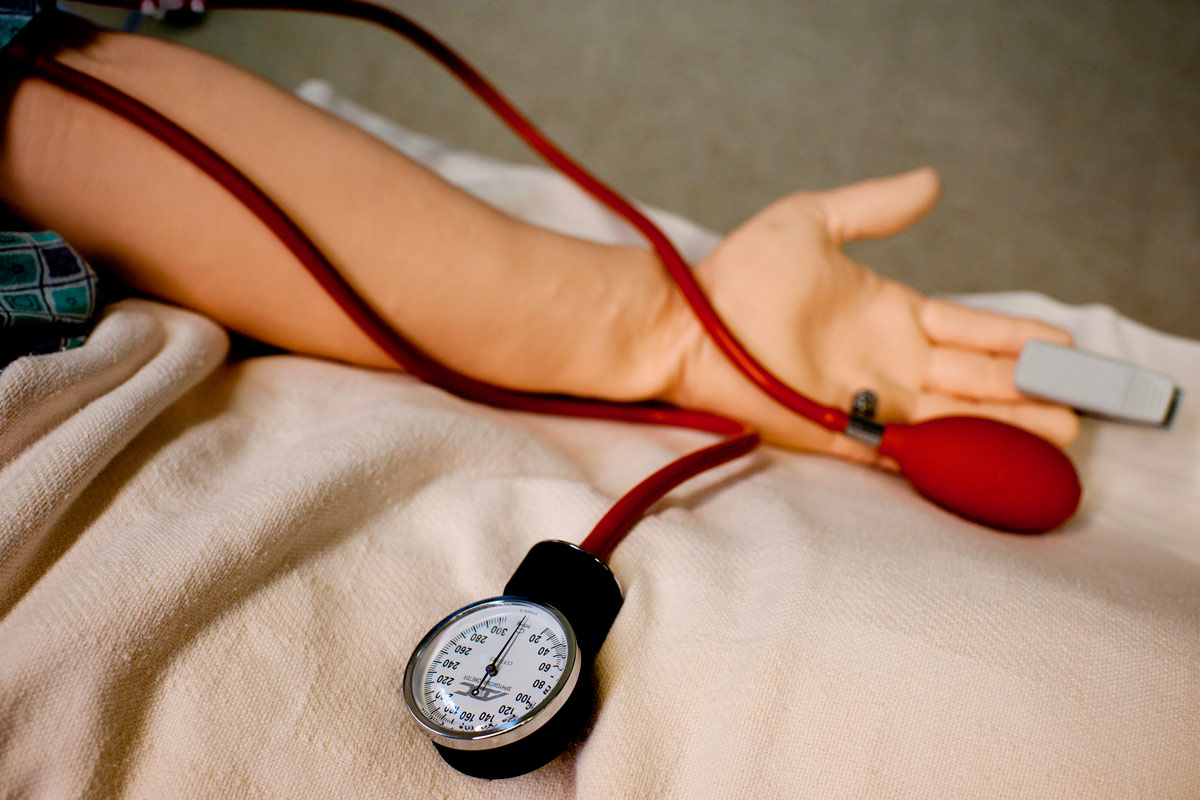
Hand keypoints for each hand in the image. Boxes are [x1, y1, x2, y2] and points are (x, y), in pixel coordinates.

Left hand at [661, 168, 1077, 463]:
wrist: (686, 322)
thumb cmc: (739, 274)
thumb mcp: (812, 222)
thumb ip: (873, 207)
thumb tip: (932, 184)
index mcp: (889, 315)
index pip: (968, 330)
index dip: (1016, 337)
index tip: (1063, 343)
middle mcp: (888, 363)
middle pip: (975, 379)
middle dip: (1028, 388)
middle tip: (1082, 398)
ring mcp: (868, 401)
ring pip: (956, 415)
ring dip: (1007, 422)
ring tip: (1061, 430)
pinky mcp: (844, 434)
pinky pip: (911, 448)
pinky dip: (954, 452)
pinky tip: (994, 455)